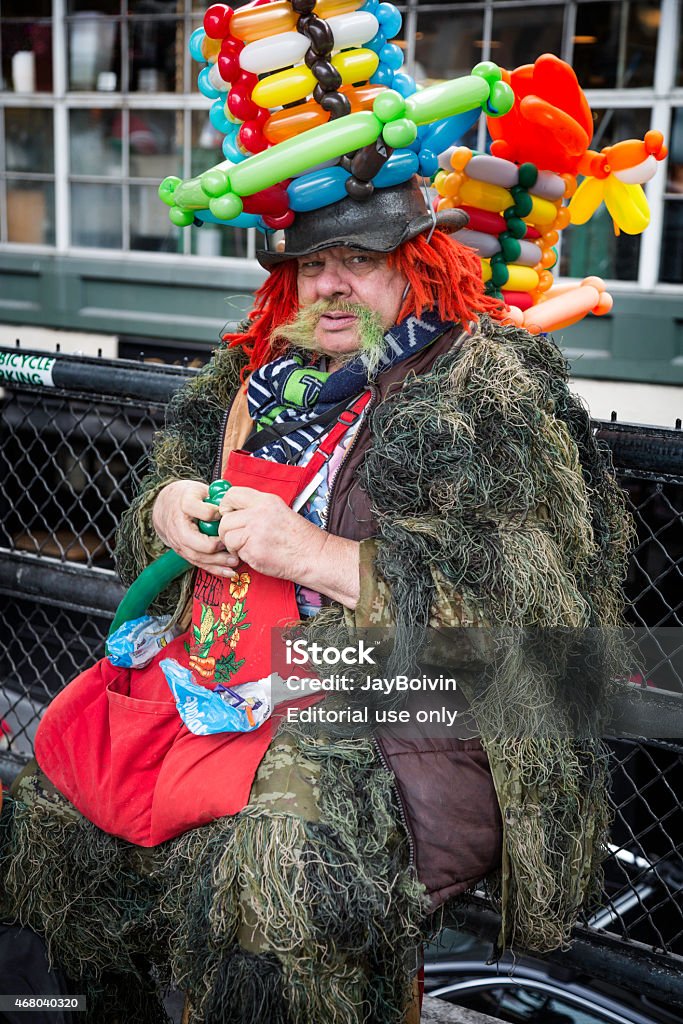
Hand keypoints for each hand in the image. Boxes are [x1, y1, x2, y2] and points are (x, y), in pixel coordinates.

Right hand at [152, 480, 239, 574]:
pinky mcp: (183, 552)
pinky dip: (214, 569)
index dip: (215, 514)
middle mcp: (178, 526)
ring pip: (197, 556)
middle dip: (216, 546)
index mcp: (184, 504)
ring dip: (217, 562)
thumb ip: (215, 497)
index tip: (226, 515)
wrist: (166, 507)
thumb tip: (232, 507)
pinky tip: (228, 572)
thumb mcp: (200, 489)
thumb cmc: (187, 497)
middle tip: (233, 546)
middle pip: (195, 542)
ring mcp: (178, 542)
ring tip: (235, 561)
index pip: (201, 511)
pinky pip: (198, 563)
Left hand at [217, 486, 360, 607]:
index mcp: (266, 501)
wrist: (313, 555)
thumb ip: (256, 509)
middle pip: (225, 517)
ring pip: (227, 535)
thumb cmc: (299, 538)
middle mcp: (259, 513)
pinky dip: (242, 555)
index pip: (232, 494)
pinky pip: (235, 551)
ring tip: (247, 547)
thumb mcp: (279, 512)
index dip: (225, 505)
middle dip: (227, 529)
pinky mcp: (253, 550)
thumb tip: (233, 510)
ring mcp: (255, 532)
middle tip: (236, 536)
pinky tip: (255, 554)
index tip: (228, 514)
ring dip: (233, 544)